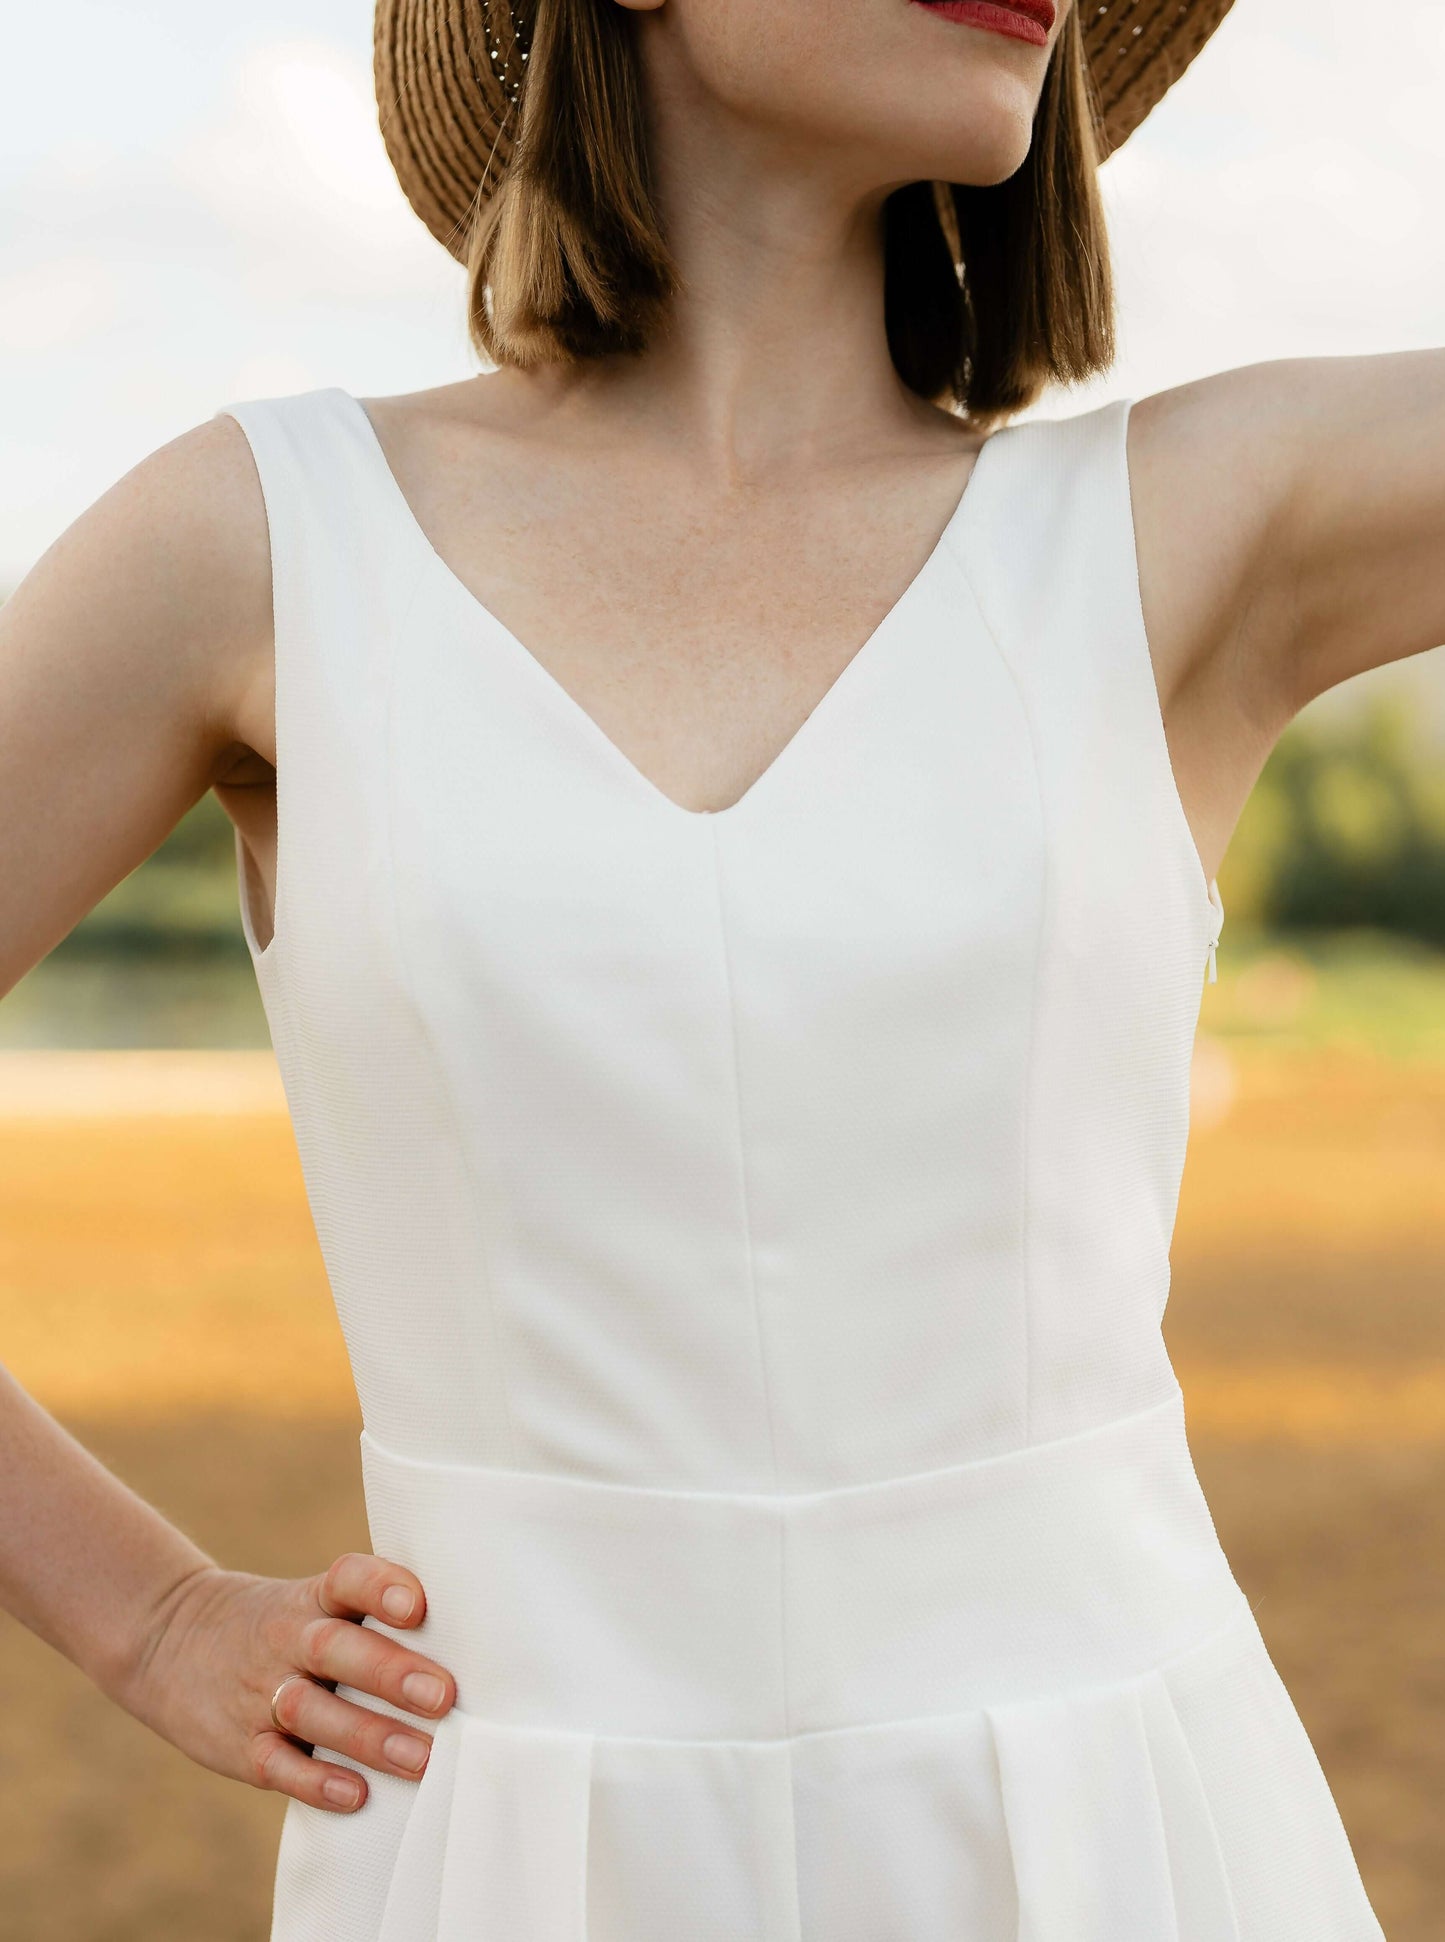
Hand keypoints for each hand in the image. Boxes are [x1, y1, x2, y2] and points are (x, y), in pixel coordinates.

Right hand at [106, 1552, 457, 1813]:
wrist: (171, 1638)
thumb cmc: (284, 1624)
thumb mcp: (314, 1600)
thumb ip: (376, 1616)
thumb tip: (477, 1638)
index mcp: (312, 1598)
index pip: (347, 1579)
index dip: (381, 1587)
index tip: (418, 1605)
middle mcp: (287, 1639)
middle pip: (335, 1649)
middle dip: (390, 1673)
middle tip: (444, 1696)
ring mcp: (259, 1691)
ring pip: (311, 1711)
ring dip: (367, 1735)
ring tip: (422, 1758)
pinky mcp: (239, 1744)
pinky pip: (275, 1763)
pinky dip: (313, 1780)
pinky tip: (354, 1793)